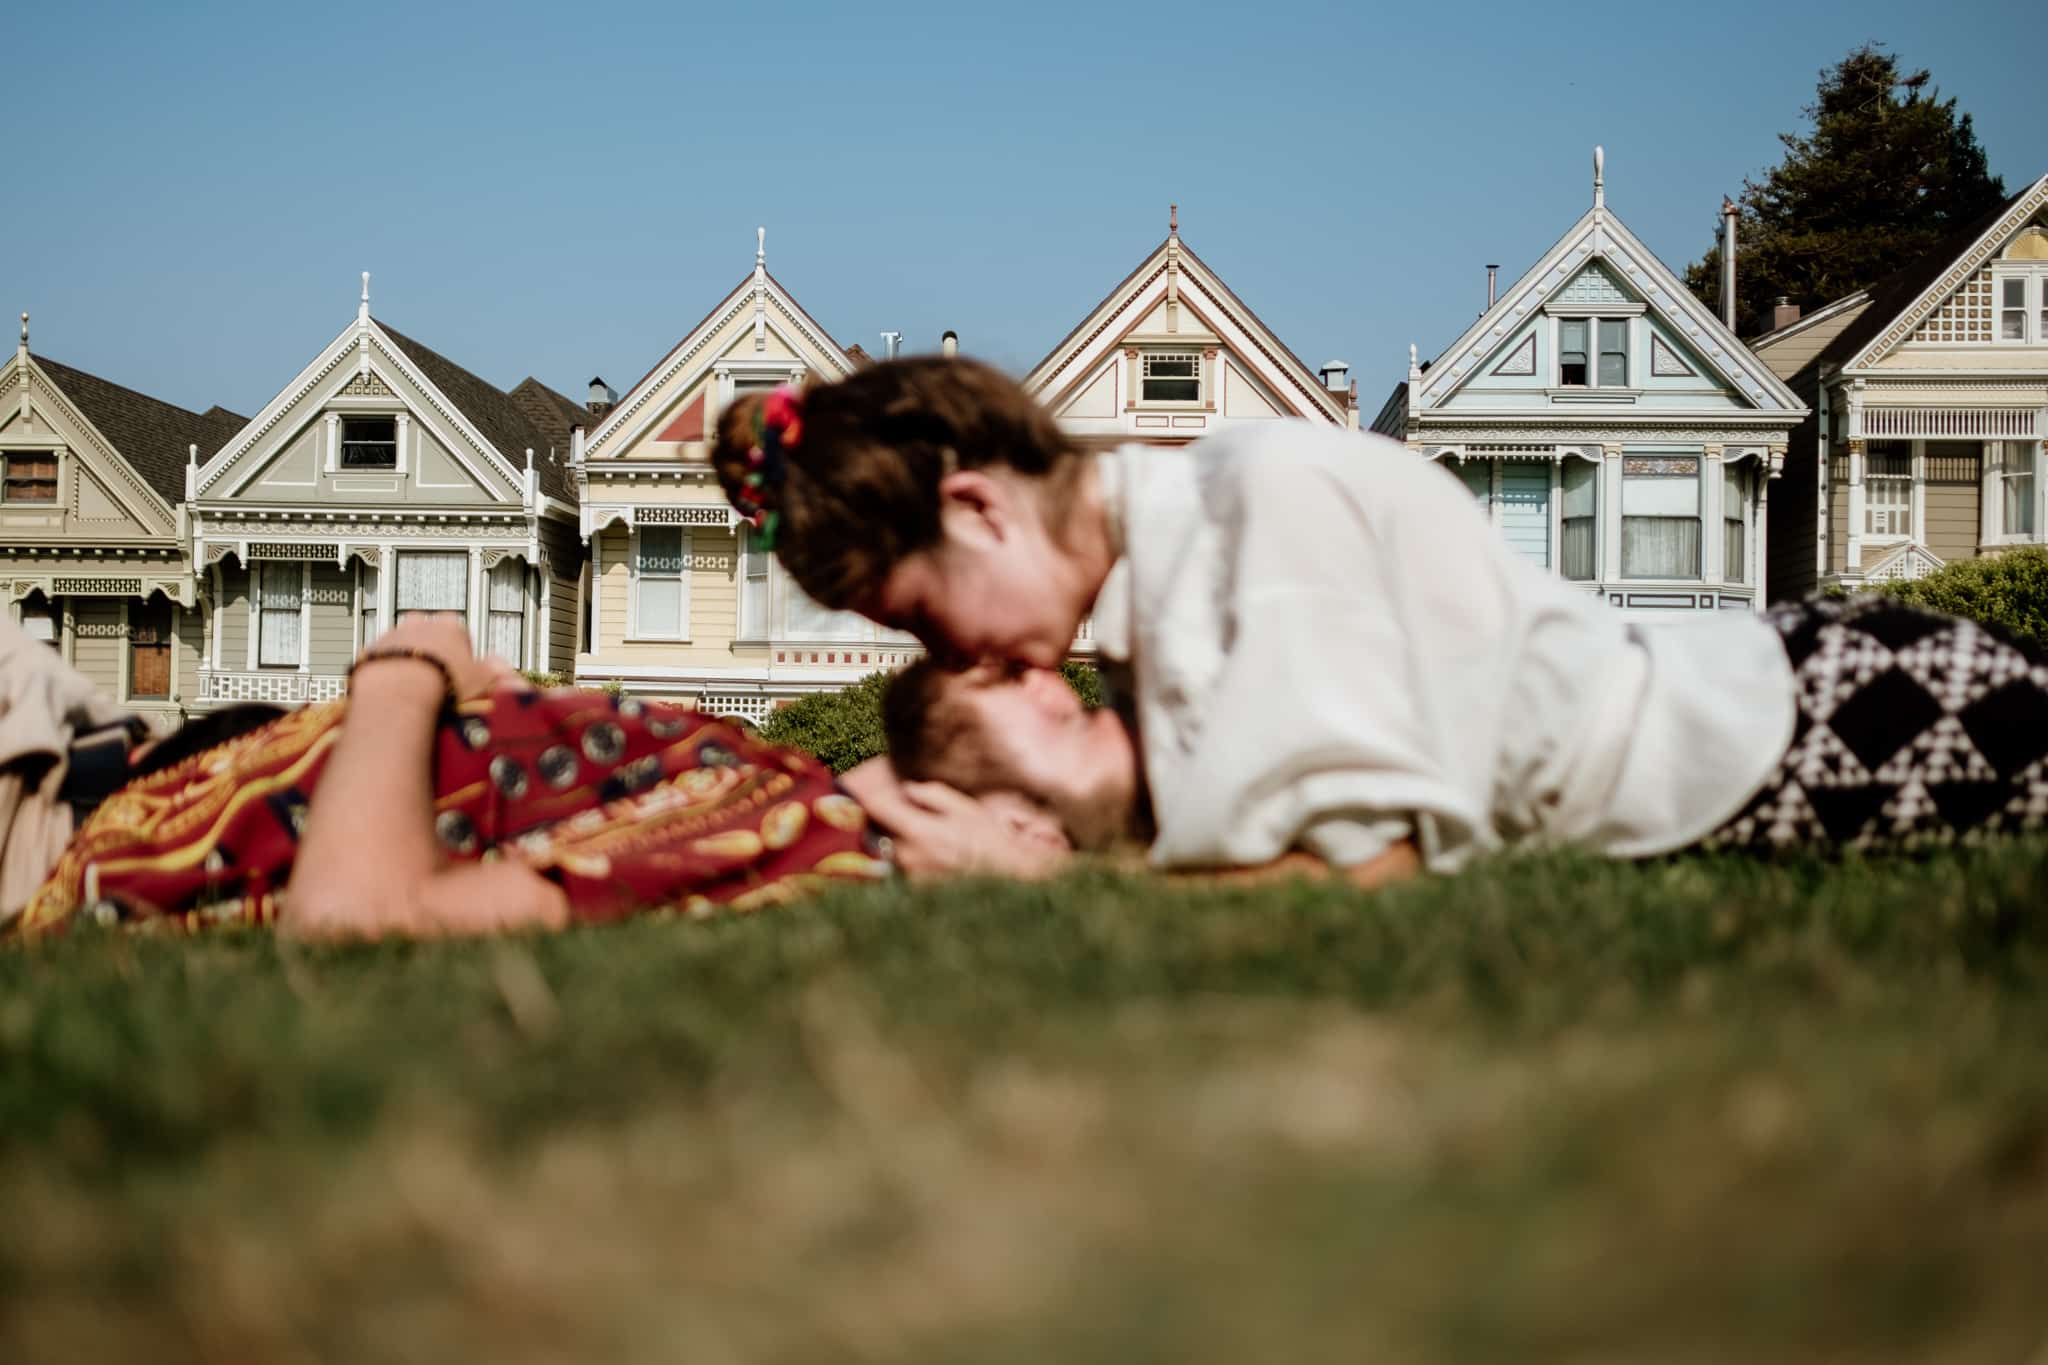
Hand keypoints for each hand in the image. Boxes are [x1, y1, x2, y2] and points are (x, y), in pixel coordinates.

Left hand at [355, 614, 515, 700]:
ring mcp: (394, 635)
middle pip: (430, 632)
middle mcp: (421, 624)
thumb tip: (506, 670)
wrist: (398, 692)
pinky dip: (387, 669)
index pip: (460, 633)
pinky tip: (394, 688)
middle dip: (433, 650)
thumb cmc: (442, 684)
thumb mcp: (483, 680)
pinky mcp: (371, 650)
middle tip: (437, 676)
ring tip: (414, 684)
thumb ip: (496, 672)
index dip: (462, 654)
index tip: (461, 671)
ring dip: (408, 657)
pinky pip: (381, 657)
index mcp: (451, 627)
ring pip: (403, 642)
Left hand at [857, 777, 1069, 881]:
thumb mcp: (964, 807)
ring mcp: (912, 877)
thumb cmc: (988, 837)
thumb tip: (907, 789)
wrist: (1008, 876)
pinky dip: (900, 859)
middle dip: (871, 820)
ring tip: (887, 829)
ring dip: (884, 840)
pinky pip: (900, 869)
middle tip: (863, 807)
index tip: (854, 787)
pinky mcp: (918, 890)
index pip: (876, 809)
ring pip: (886, 852)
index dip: (863, 795)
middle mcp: (909, 857)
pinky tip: (910, 851)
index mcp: (919, 832)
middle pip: (874, 832)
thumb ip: (932, 795)